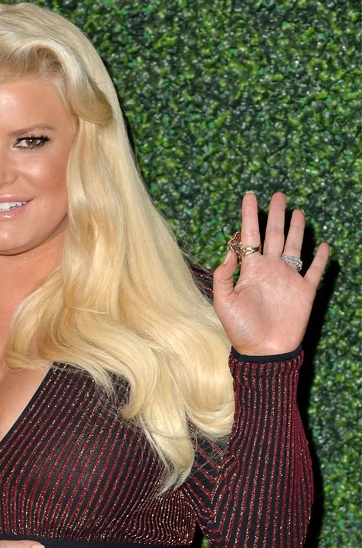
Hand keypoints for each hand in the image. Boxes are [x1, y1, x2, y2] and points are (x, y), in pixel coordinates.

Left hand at [212, 191, 329, 355]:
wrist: (263, 352)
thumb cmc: (240, 330)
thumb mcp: (223, 302)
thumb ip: (223, 275)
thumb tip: (229, 249)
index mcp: (250, 270)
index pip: (249, 236)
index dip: (249, 216)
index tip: (249, 195)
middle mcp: (270, 270)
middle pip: (274, 235)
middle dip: (275, 215)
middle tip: (278, 195)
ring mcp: (288, 279)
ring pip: (294, 247)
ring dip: (296, 229)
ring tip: (297, 211)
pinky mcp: (304, 292)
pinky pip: (314, 271)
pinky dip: (321, 259)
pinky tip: (324, 246)